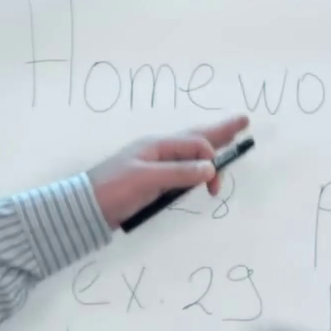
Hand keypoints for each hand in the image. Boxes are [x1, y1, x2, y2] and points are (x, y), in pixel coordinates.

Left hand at [86, 115, 249, 227]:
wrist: (86, 208)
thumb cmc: (113, 189)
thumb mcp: (146, 180)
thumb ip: (179, 173)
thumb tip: (210, 168)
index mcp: (158, 145)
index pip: (196, 145)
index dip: (211, 160)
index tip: (213, 185)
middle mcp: (160, 151)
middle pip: (197, 139)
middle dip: (221, 132)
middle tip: (244, 122)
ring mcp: (156, 165)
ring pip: (191, 152)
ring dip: (211, 146)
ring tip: (229, 137)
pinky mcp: (153, 181)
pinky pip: (182, 168)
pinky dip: (197, 164)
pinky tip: (201, 165)